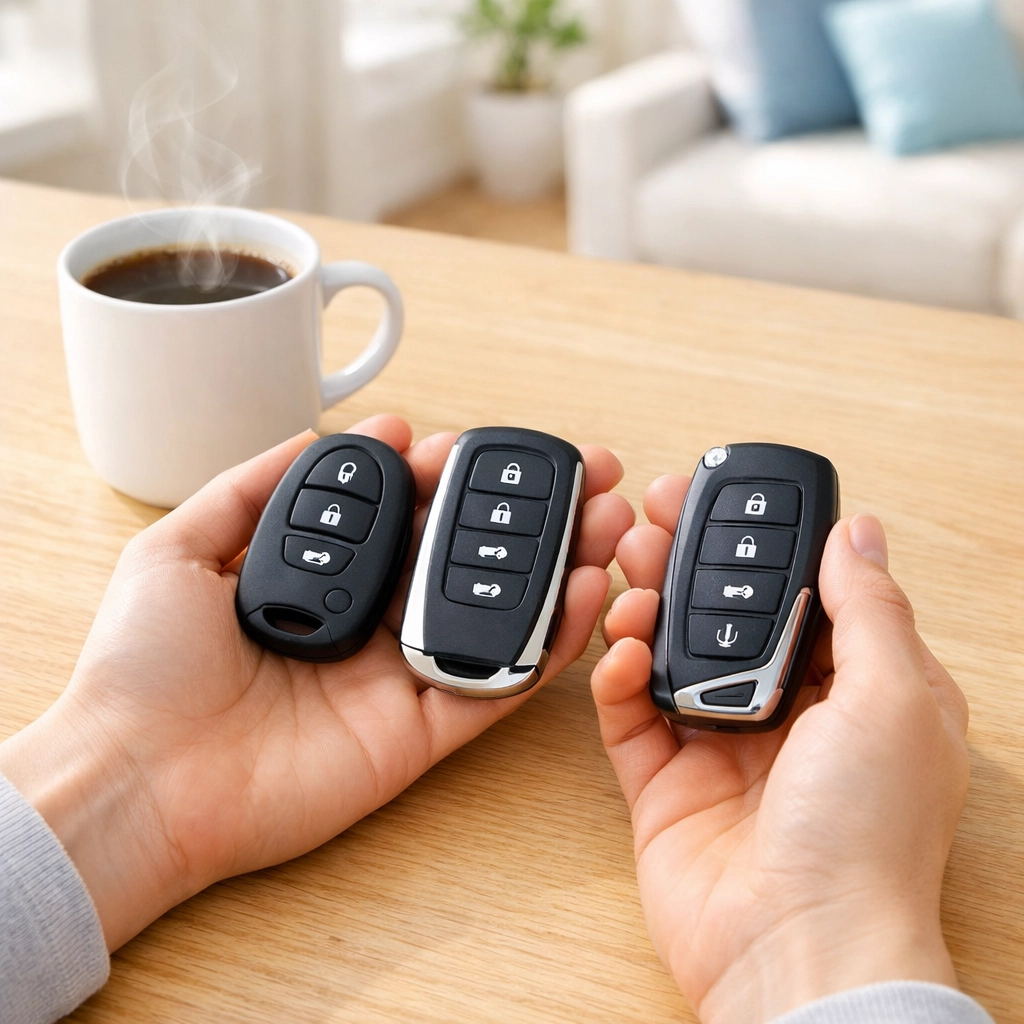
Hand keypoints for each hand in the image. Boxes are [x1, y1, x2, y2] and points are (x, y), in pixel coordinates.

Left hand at [0, 416, 633, 949]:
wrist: (136, 779)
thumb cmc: (143, 667)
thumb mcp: (183, 544)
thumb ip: (259, 482)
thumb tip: (347, 430)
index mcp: (328, 579)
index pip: (411, 515)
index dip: (456, 476)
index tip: (487, 443)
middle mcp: (374, 623)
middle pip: (470, 560)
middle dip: (531, 514)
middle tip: (584, 472)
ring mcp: (402, 676)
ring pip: (499, 614)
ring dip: (559, 567)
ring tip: (606, 520)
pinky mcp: (424, 731)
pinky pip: (501, 682)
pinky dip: (551, 642)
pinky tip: (585, 592)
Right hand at [591, 475, 969, 1023]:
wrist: (798, 947)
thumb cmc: (868, 834)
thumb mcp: (895, 698)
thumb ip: (868, 609)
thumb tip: (859, 532)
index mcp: (852, 693)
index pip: (799, 596)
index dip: (760, 544)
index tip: (724, 499)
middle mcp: (785, 717)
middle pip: (724, 618)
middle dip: (688, 563)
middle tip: (653, 517)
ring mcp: (718, 749)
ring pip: (670, 656)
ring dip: (647, 606)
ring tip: (630, 570)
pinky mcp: (663, 783)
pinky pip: (628, 715)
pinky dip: (618, 677)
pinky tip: (622, 651)